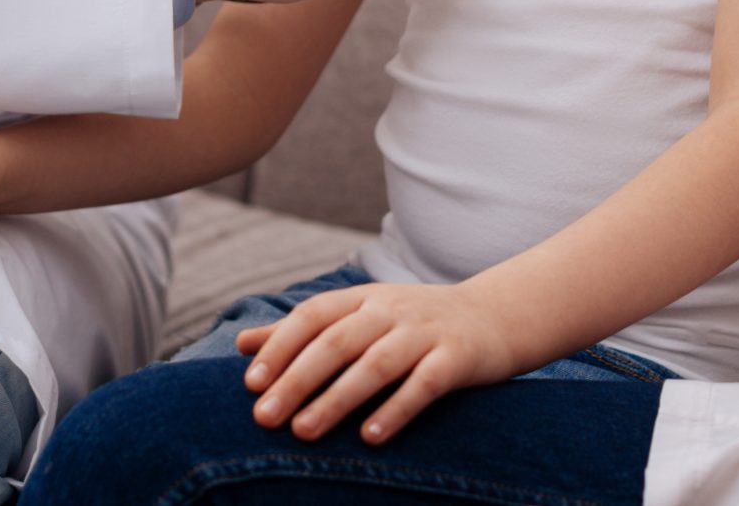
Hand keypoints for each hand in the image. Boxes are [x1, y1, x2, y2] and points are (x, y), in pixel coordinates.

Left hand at [236, 280, 516, 444]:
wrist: (497, 316)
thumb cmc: (415, 324)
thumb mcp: (362, 317)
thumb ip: (303, 331)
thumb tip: (241, 345)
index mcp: (363, 299)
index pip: (313, 316)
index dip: (280, 346)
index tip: (250, 383)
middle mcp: (391, 310)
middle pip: (337, 342)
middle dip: (296, 379)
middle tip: (264, 417)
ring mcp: (426, 332)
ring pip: (376, 364)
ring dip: (336, 399)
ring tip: (303, 432)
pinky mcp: (457, 358)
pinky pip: (424, 385)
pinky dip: (396, 410)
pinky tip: (370, 439)